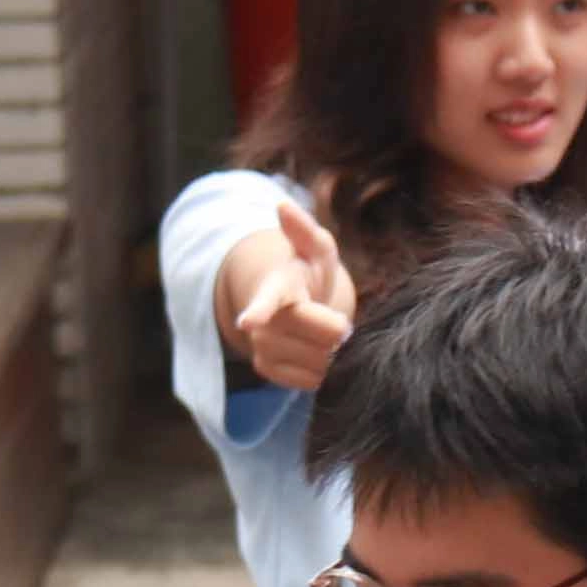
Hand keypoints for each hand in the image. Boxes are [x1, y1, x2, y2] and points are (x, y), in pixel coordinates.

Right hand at [223, 191, 355, 390]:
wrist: (290, 301)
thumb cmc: (307, 271)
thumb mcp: (314, 248)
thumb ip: (305, 230)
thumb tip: (283, 205)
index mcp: (274, 288)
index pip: (266, 300)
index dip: (258, 310)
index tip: (249, 320)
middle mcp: (261, 322)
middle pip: (315, 338)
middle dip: (336, 331)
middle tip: (338, 319)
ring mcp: (262, 347)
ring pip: (315, 364)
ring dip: (331, 352)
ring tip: (325, 332)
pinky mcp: (267, 369)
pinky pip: (308, 381)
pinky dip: (322, 370)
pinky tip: (317, 350)